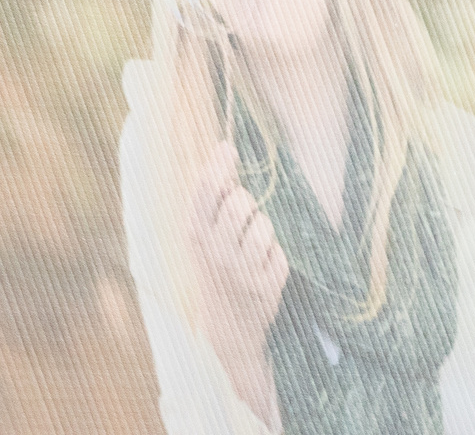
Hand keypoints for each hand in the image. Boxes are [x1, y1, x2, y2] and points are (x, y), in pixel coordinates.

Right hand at [188, 139, 288, 423]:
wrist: (227, 324)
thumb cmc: (213, 267)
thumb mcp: (200, 237)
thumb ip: (209, 201)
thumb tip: (223, 152)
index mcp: (194, 234)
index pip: (206, 189)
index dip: (220, 163)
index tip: (229, 149)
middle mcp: (215, 252)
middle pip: (239, 202)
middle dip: (246, 200)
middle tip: (243, 210)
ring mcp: (242, 271)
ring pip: (263, 225)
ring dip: (263, 227)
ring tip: (254, 240)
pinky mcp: (267, 287)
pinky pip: (280, 252)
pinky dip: (275, 254)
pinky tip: (263, 265)